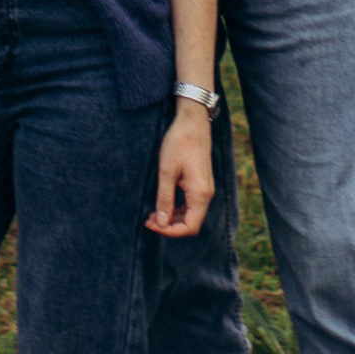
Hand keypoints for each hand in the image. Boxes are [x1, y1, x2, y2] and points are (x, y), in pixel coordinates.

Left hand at [145, 105, 214, 237]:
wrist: (193, 121)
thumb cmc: (179, 143)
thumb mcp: (167, 171)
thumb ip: (164, 199)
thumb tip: (160, 223)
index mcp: (200, 194)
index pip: (189, 227)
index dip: (169, 231)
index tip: (151, 224)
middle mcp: (206, 194)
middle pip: (191, 223)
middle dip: (169, 226)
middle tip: (148, 220)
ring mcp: (205, 189)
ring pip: (191, 215)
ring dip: (173, 218)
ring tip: (152, 214)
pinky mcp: (201, 183)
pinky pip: (192, 204)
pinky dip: (178, 209)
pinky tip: (163, 203)